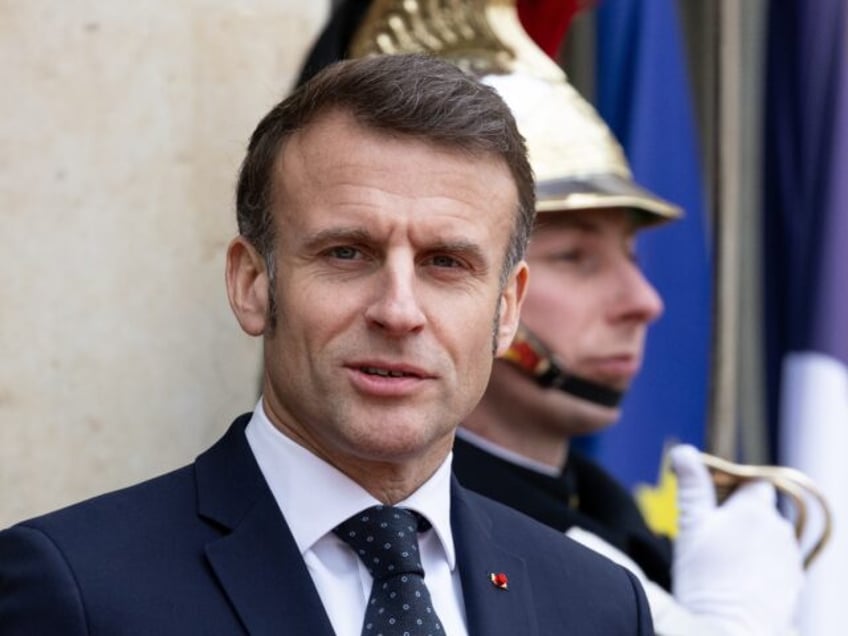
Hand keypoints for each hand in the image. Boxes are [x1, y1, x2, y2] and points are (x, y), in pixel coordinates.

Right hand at [670, 444, 803, 635]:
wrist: (729, 633)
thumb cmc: (706, 580)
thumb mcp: (690, 526)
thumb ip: (691, 486)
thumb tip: (683, 450)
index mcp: (756, 509)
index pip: (753, 482)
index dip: (732, 486)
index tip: (710, 501)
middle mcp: (780, 530)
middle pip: (760, 510)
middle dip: (738, 517)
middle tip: (709, 535)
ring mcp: (790, 560)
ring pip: (768, 538)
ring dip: (749, 542)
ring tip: (721, 562)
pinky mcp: (793, 586)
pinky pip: (775, 564)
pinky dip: (759, 566)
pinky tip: (737, 580)